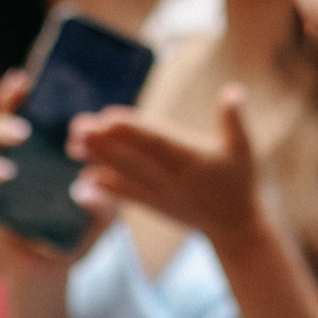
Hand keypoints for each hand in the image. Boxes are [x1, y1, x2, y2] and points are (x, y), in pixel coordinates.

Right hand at [0, 78, 99, 281]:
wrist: (54, 269)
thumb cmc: (79, 230)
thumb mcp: (102, 215)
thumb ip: (105, 202)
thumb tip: (90, 189)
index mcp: (31, 148)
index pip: (15, 111)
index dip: (13, 94)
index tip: (22, 81)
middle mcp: (2, 158)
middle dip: (2, 123)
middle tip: (23, 131)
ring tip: (8, 170)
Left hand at [70, 88, 261, 247]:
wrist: (234, 227)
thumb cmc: (239, 182)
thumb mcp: (244, 149)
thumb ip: (235, 120)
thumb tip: (233, 90)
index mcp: (192, 160)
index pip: (157, 142)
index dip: (133, 131)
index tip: (109, 118)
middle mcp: (172, 178)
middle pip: (133, 156)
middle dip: (103, 142)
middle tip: (77, 126)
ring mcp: (160, 193)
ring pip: (125, 173)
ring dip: (98, 159)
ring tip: (72, 145)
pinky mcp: (154, 205)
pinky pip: (127, 195)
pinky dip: (106, 187)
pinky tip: (84, 178)